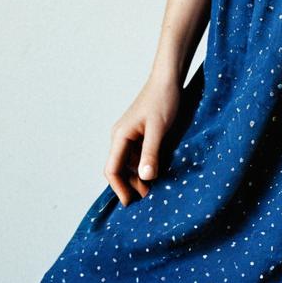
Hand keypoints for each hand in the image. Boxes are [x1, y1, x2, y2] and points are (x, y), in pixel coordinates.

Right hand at [104, 74, 180, 206]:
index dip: (119, 188)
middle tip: (148, 198)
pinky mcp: (140, 132)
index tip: (131, 203)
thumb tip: (145, 178)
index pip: (112, 169)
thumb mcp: (159, 129)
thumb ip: (151, 153)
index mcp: (120, 136)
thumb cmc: (163, 100)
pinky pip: (138, 154)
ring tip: (154, 188)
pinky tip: (157, 170)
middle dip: (130, 185)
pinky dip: (145, 165)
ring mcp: (130, 134)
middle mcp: (121, 136)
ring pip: (129, 162)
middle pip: (119, 168)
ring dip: (138, 176)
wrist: (169, 78)